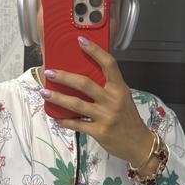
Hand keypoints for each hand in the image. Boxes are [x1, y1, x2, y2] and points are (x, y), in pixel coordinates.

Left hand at [41, 36, 154, 168]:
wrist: (139, 143)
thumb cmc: (129, 118)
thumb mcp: (123, 98)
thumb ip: (108, 88)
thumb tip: (82, 78)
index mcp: (120, 88)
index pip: (109, 64)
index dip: (94, 51)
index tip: (80, 40)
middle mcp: (113, 100)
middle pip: (85, 84)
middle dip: (64, 77)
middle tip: (50, 72)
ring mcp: (106, 116)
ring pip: (77, 104)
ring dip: (58, 97)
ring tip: (45, 92)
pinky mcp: (99, 131)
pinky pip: (77, 124)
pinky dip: (64, 120)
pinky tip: (55, 117)